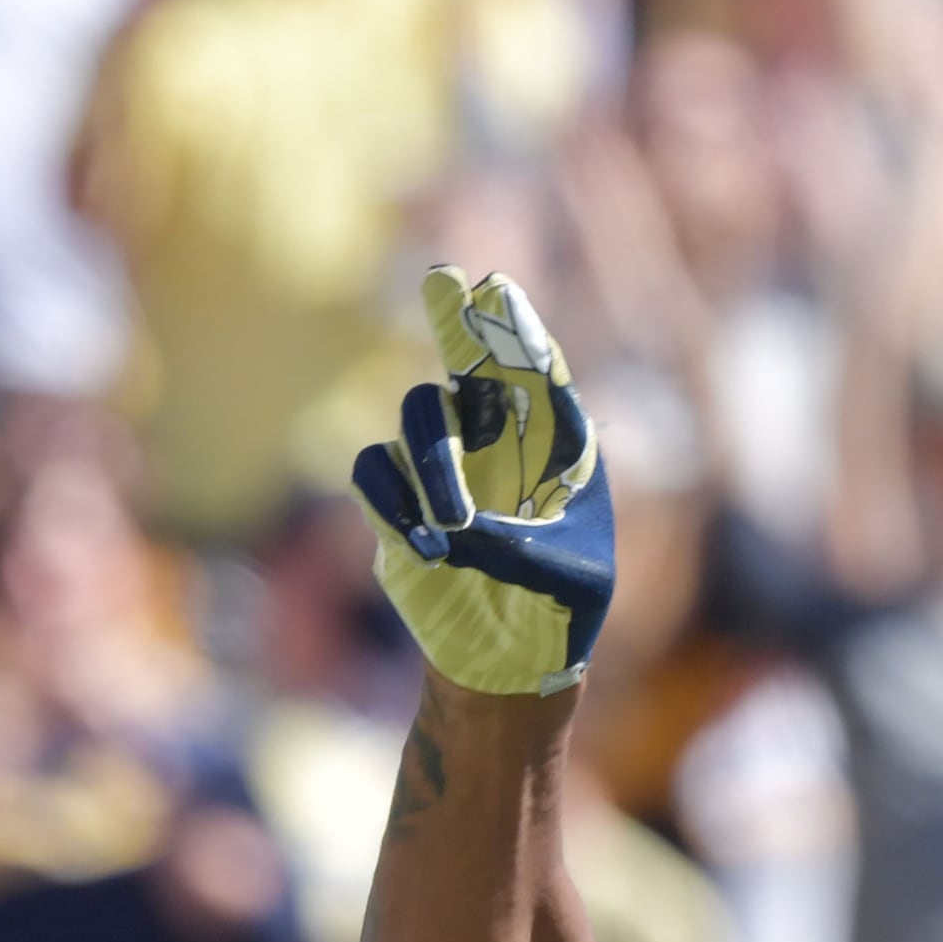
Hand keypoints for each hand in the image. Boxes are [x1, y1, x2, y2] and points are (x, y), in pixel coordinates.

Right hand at [352, 266, 615, 695]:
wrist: (512, 662)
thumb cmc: (561, 614)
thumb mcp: (568, 582)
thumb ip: (520, 548)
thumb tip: (450, 529)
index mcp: (558, 446)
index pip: (537, 373)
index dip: (515, 329)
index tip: (496, 290)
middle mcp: (498, 441)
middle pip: (469, 361)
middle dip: (456, 321)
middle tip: (445, 279)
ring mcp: (443, 465)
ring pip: (419, 416)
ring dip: (435, 466)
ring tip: (456, 528)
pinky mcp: (397, 501)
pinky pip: (374, 469)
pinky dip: (394, 504)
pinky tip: (427, 546)